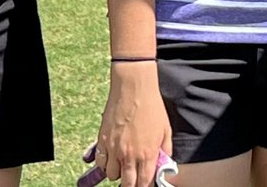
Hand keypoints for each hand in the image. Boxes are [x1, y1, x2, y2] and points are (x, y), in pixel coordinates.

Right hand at [98, 62, 171, 186]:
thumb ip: (165, 150)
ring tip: (124, 165)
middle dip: (131, 184)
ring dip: (119, 173)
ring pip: (112, 175)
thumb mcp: (166, 129)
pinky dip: (106, 164)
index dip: (145, 185)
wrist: (134, 89)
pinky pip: (101, 163)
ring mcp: (114, 149)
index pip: (144, 182)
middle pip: (127, 184)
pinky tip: (112, 157)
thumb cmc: (152, 107)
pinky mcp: (102, 141)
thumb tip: (164, 163)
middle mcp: (129, 155)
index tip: (145, 183)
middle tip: (134, 178)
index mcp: (147, 153)